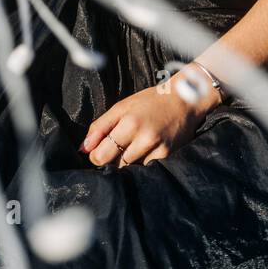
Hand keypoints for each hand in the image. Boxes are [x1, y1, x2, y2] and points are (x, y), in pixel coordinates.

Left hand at [80, 82, 209, 167]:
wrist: (184, 101)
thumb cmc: (150, 101)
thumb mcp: (122, 107)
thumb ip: (100, 127)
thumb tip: (83, 149)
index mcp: (129, 123)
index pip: (101, 155)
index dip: (96, 156)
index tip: (99, 151)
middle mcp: (144, 137)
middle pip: (115, 164)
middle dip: (110, 160)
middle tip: (115, 149)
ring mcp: (157, 148)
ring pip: (130, 168)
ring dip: (127, 162)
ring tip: (133, 146)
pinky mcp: (167, 155)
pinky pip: (146, 168)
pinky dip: (142, 162)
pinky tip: (145, 150)